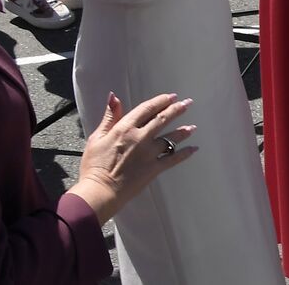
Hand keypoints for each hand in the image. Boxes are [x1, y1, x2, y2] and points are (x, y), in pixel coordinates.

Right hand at [69, 92, 196, 224]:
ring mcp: (149, 153)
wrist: (99, 192)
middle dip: (177, 109)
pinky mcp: (154, 169)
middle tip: (188, 103)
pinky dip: (185, 153)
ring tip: (193, 127)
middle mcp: (140, 138)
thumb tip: (114, 97)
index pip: (147, 109)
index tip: (171, 97)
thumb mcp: (97, 138)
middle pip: (163, 119)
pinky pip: (173, 159)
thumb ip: (110, 117)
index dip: (160, 101)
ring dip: (183, 131)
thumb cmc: (94, 166)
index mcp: (125, 128)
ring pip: (171, 138)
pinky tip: (193, 149)